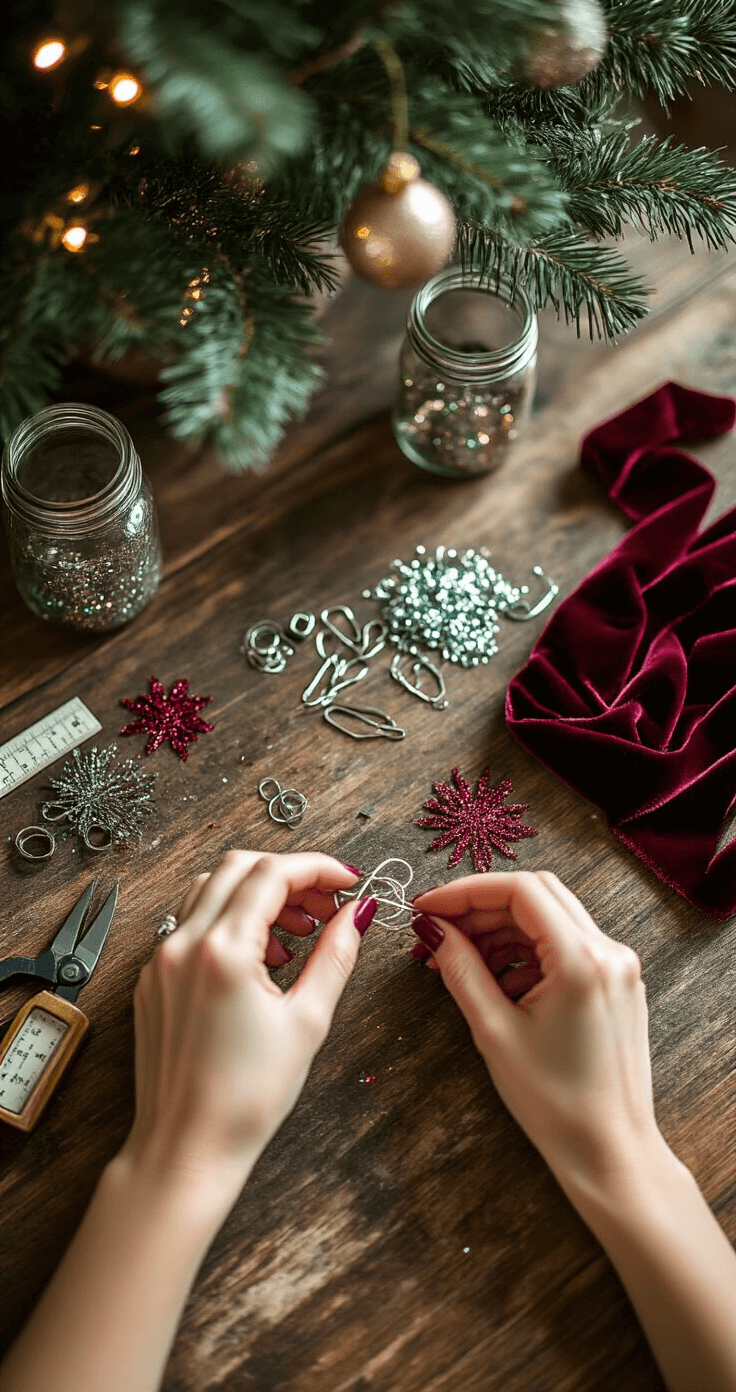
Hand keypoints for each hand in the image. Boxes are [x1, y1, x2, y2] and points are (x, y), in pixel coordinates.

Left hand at [120, 850, 373, 1194]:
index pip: (273, 873)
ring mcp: (161, 960)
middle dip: (289, 876)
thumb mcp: (307, 1021)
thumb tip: (359, 914)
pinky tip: (260, 960)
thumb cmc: (246, 1097)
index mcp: (222, 950)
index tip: (349, 883)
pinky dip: (229, 922)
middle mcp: (183, 944)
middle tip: (327, 906)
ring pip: (210, 890)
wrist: (186, 1148)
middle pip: (238, 868)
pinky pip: (191, 924)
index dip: (319, 869)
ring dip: (258, 896)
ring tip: (297, 936)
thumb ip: (336, 955)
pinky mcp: (153, 980)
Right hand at [412, 872, 664, 1199]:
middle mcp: (609, 951)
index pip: (520, 890)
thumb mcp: (495, 1031)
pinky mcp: (616, 984)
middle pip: (536, 895)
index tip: (427, 907)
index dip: (466, 891)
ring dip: (500, 930)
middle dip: (481, 907)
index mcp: (583, 959)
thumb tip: (433, 930)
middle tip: (437, 930)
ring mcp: (618, 966)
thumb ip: (461, 970)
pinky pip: (564, 946)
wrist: (611, 1153)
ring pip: (549, 918)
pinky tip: (493, 981)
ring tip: (456, 961)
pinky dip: (525, 952)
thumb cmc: (556, 1104)